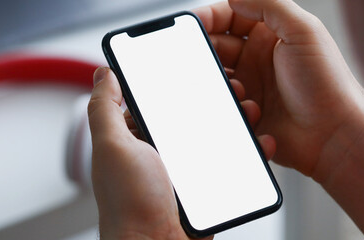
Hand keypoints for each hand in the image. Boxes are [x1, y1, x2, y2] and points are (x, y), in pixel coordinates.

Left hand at [88, 67, 275, 238]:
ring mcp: (184, 175)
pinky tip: (259, 144)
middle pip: (191, 118)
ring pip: (216, 140)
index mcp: (134, 142)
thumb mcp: (112, 147)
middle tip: (235, 91)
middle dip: (215, 101)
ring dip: (237, 124)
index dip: (177, 84)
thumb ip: (104, 108)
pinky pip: (231, 168)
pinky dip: (248, 154)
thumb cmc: (129, 206)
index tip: (200, 70)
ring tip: (251, 114)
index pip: (156, 103)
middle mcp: (158, 156)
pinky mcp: (207, 192)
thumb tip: (104, 72)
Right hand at [193, 0, 363, 180]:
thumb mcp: (303, 30)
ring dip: (222, 84)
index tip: (193, 23)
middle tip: (208, 63)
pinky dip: (233, 109)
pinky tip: (254, 112)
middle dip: (208, 53)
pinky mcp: (248, 115)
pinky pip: (224, 108)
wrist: (336, 137)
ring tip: (240, 92)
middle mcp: (259, 59)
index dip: (210, 17)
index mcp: (271, 34)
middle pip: (217, 47)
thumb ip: (269, 5)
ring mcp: (253, 87)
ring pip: (216, 79)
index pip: (230, 16)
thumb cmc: (329, 84)